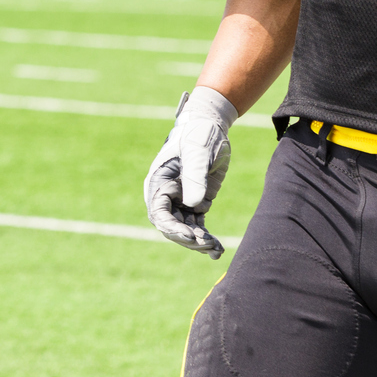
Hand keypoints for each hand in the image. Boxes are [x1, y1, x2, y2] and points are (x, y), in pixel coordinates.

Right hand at [145, 86, 238, 259]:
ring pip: (185, 229)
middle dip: (187, 238)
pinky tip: (218, 250)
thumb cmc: (200, 134)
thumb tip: (194, 204)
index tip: (189, 236)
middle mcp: (167, 195)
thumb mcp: (198, 152)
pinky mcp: (196, 203)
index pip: (159, 212)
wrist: (211, 126)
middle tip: (206, 245)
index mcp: (159, 182)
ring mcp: (181, 201)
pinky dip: (206, 238)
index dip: (171, 227)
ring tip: (216, 250)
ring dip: (199, 242)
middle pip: (171, 226)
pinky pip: (198, 226)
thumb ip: (195, 176)